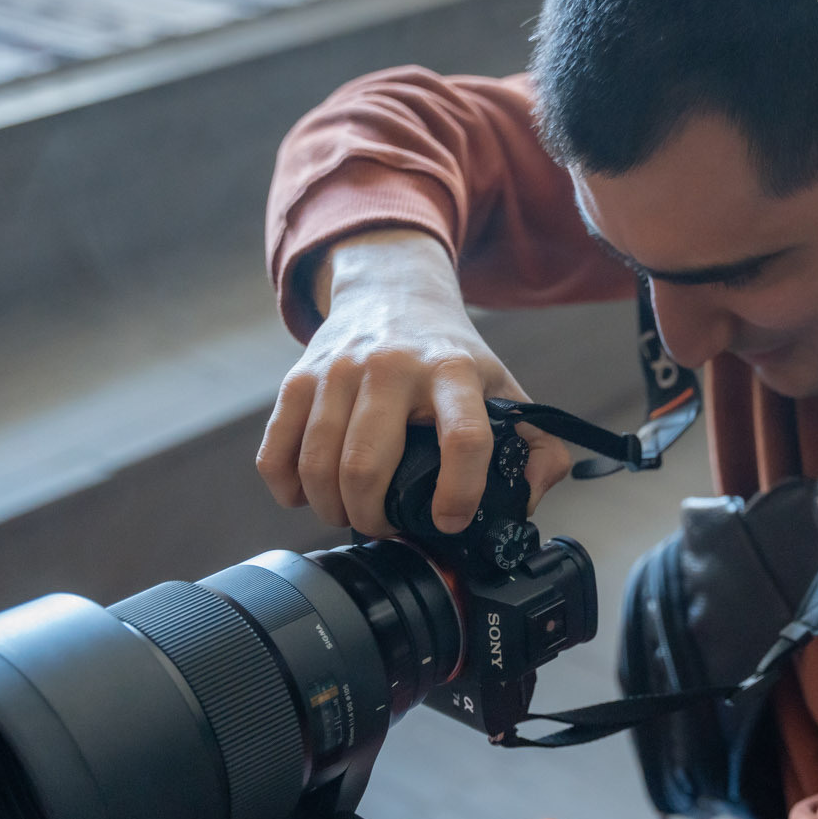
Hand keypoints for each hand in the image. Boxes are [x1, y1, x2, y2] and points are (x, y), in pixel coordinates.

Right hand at [258, 229, 571, 535]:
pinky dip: (286, 486)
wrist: (392, 290)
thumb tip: (530, 498)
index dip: (459, 493)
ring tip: (350, 515)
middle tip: (385, 528)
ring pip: (319, 463)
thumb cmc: (449, 354)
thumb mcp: (504, 386)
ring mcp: (340, 370)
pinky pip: (278, 448)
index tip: (449, 522)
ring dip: (331, 508)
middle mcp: (392, 367)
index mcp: (454, 371)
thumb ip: (539, 445)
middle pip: (366, 464)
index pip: (464, 439)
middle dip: (372, 517)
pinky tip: (305, 495)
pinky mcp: (300, 377)